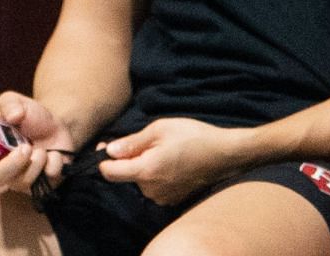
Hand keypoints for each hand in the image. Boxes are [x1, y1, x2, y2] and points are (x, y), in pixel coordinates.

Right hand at [0, 92, 76, 196]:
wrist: (57, 127)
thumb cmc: (30, 116)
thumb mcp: (17, 102)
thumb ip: (9, 104)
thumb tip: (11, 117)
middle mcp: (1, 166)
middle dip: (11, 164)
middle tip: (26, 147)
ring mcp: (20, 179)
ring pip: (21, 182)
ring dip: (35, 163)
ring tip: (42, 149)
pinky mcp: (40, 186)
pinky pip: (45, 184)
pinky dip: (52, 165)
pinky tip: (53, 154)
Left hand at [97, 117, 244, 205]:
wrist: (226, 154)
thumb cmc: (193, 137)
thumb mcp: (159, 130)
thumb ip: (132, 142)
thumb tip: (109, 150)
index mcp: (146, 171)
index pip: (109, 173)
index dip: (104, 159)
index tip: (107, 146)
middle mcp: (152, 190)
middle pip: (125, 176)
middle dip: (128, 159)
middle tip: (145, 142)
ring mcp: (163, 198)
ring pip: (139, 181)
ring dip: (143, 166)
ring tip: (162, 150)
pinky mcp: (173, 199)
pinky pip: (154, 186)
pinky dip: (155, 174)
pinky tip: (170, 161)